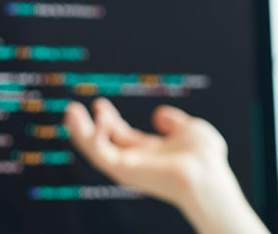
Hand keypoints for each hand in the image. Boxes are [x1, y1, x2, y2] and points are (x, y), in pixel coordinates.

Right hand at [65, 98, 268, 233]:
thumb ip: (173, 122)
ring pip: (94, 151)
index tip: (98, 103)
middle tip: (72, 108)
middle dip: (85, 127)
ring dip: (79, 132)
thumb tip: (158, 115)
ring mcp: (128, 167)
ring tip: (70, 112)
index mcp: (148, 152)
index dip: (107, 119)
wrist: (207, 174)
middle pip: (102, 144)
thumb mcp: (189, 129)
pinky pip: (101, 154)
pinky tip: (99, 118)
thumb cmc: (206, 157)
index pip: (119, 136)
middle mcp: (136, 161)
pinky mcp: (123, 171)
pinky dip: (95, 136)